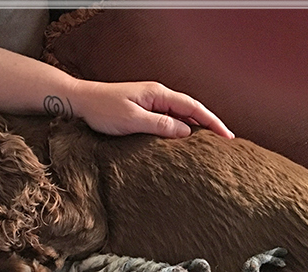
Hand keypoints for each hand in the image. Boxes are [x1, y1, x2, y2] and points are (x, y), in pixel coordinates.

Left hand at [70, 80, 233, 138]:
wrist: (80, 101)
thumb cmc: (102, 109)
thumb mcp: (132, 119)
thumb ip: (159, 125)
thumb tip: (186, 131)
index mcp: (158, 94)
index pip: (193, 107)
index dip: (212, 121)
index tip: (227, 135)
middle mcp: (157, 95)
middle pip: (191, 109)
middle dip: (210, 124)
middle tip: (226, 141)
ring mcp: (151, 102)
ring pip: (180, 114)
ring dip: (196, 126)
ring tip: (211, 142)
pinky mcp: (143, 109)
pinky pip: (168, 118)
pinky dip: (180, 128)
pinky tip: (184, 139)